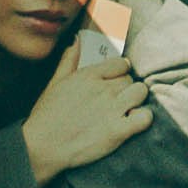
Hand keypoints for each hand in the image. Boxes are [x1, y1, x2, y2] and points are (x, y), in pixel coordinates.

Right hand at [20, 51, 155, 183]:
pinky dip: (143, 119)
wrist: (43, 146)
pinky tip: (133, 123)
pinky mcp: (118, 131)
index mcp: (88, 76)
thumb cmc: (46, 116)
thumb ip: (69, 60)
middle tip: (118, 100)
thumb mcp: (54, 82)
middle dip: (126, 88)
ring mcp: (112, 110)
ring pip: (141, 93)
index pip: (121, 64)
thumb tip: (77, 40)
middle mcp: (103, 89)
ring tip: (127, 109)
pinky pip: (145, 117)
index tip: (116, 81)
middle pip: (130, 79)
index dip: (120, 72)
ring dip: (137, 100)